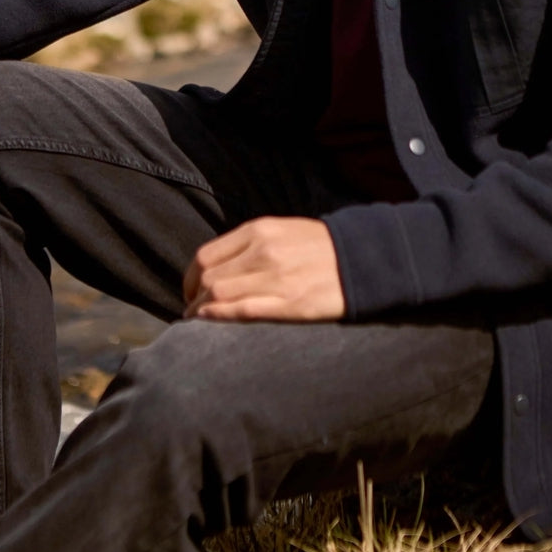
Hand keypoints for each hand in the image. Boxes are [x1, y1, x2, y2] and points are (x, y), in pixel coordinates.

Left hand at [182, 216, 345, 321]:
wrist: (362, 258)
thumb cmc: (318, 247)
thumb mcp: (281, 230)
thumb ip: (248, 244)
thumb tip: (214, 267)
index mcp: (259, 231)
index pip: (206, 256)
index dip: (189, 278)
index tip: (191, 290)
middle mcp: (263, 252)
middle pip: (208, 277)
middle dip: (193, 297)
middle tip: (192, 310)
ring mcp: (276, 278)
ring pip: (219, 295)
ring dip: (202, 310)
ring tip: (200, 320)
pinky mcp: (290, 304)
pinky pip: (243, 311)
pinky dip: (219, 316)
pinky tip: (210, 321)